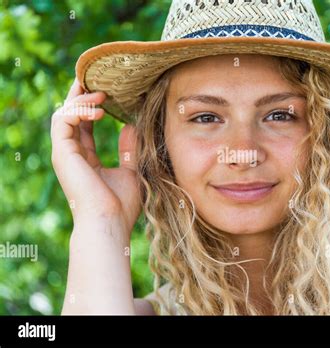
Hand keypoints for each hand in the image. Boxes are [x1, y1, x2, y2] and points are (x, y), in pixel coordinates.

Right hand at [50, 79, 140, 236]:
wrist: (111, 223)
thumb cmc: (122, 204)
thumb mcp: (131, 170)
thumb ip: (128, 149)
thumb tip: (131, 126)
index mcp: (86, 158)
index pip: (84, 124)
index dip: (92, 106)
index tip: (107, 91)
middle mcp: (72, 154)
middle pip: (71, 115)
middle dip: (81, 95)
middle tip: (96, 78)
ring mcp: (65, 153)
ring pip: (64, 113)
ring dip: (82, 100)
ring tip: (102, 95)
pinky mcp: (62, 152)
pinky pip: (63, 120)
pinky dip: (79, 110)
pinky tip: (100, 110)